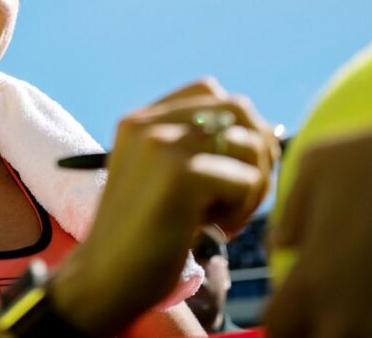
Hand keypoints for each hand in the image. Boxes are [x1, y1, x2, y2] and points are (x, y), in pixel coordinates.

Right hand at [51, 78, 277, 335]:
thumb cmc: (143, 236)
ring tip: (224, 217)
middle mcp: (149, 123)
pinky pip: (246, 179)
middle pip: (237, 109)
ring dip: (252, 186)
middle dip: (255, 152)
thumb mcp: (161, 176)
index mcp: (141, 120)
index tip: (230, 167)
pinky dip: (242, 210)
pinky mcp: (181, 175)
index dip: (235, 125)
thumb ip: (195, 147)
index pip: (210, 91)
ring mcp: (163, 145)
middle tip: (241, 193)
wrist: (105, 278)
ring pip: (248, 144)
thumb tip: (266, 133)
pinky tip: (214, 230)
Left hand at [267, 83, 371, 337]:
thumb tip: (281, 244)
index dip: (289, 319)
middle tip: (343, 306)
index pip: (279, 330)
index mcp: (311, 285)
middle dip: (326, 329)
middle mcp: (350, 321)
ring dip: (370, 332)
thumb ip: (289, 213)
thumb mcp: (318, 165)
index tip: (302, 306)